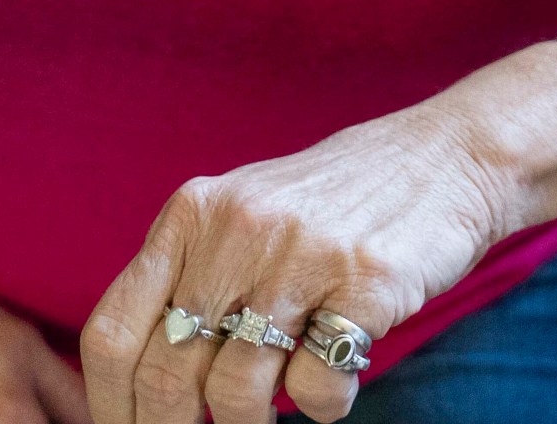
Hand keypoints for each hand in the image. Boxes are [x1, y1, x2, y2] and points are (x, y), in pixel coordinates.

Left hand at [79, 103, 506, 423]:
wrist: (447, 159)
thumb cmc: (336, 203)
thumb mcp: (245, 215)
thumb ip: (192, 275)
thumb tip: (136, 384)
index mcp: (193, 213)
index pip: (113, 333)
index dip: (109, 406)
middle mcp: (237, 229)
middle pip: (166, 374)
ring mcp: (301, 255)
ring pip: (236, 391)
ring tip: (275, 409)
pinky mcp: (365, 283)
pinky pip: (316, 387)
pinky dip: (323, 405)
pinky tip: (338, 375)